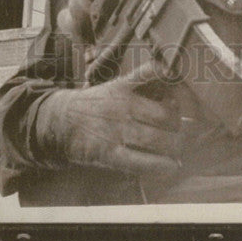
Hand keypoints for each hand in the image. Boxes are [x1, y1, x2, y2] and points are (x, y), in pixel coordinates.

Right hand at [35, 60, 181, 176]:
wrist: (61, 120)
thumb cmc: (96, 104)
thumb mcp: (115, 86)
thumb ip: (142, 87)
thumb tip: (174, 94)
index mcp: (124, 86)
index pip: (151, 74)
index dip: (171, 77)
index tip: (180, 86)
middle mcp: (122, 106)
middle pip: (163, 115)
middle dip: (177, 126)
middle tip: (180, 132)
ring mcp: (116, 129)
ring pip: (155, 139)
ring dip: (172, 147)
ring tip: (177, 151)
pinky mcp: (108, 152)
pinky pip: (139, 161)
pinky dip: (158, 165)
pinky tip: (169, 166)